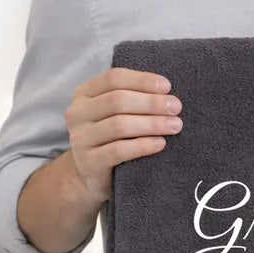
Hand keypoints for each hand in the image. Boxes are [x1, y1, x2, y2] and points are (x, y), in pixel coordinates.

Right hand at [64, 68, 181, 202]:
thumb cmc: (113, 136)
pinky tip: (161, 143)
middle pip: (118, 101)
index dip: (142, 80)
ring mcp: (80, 138)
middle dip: (152, 103)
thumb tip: (167, 92)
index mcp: (84, 93)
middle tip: (176, 108)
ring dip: (152, 123)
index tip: (167, 87)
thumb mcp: (117, 112)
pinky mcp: (89, 162)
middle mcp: (77, 113)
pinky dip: (143, 145)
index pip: (114, 78)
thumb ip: (134, 97)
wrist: (91, 174)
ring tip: (175, 126)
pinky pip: (118, 150)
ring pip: (120, 125)